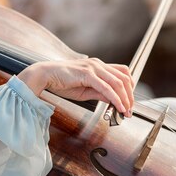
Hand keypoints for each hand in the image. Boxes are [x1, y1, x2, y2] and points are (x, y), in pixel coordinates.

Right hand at [17, 58, 133, 115]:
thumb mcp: (85, 90)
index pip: (122, 73)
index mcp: (98, 66)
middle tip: (130, 110)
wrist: (45, 76)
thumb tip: (113, 100)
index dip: (130, 87)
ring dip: (125, 98)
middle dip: (130, 95)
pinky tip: (119, 107)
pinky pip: (106, 88)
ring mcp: (93, 68)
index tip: (129, 101)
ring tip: (126, 111)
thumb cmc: (61, 82)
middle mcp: (98, 64)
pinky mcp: (87, 74)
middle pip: (124, 78)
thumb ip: (99, 93)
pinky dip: (115, 98)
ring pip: (117, 83)